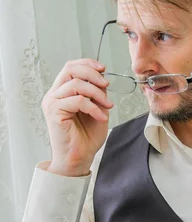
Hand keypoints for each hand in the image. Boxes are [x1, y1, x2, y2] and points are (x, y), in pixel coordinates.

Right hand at [41, 59, 113, 176]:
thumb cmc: (86, 138)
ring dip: (97, 93)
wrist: (79, 158)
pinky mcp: (54, 112)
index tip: (103, 69)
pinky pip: (78, 100)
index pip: (71, 67)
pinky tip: (102, 117)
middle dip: (92, 74)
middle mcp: (54, 95)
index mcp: (62, 92)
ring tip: (108, 106)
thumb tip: (102, 79)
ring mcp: (52, 102)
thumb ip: (96, 93)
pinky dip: (94, 107)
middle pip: (70, 69)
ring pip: (76, 84)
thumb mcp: (97, 109)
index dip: (87, 64)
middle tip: (106, 85)